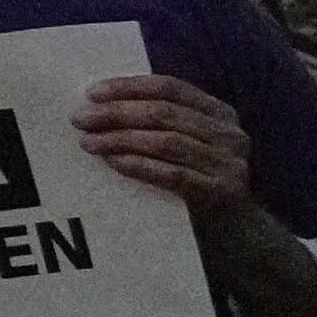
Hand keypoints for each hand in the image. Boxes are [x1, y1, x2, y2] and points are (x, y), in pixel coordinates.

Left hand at [73, 73, 265, 221]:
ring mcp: (228, 162)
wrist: (236, 230)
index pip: (170, 87)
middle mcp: (229, 133)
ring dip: (121, 139)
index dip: (129, 87)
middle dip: (117, 113)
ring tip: (89, 142)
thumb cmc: (200, 180)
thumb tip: (101, 106)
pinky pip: (173, 174)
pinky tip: (113, 161)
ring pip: (167, 141)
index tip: (92, 93)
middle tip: (80, 119)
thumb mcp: (190, 144)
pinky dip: (139, 165)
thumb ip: (163, 123)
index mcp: (219, 112)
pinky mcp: (221, 191)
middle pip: (164, 113)